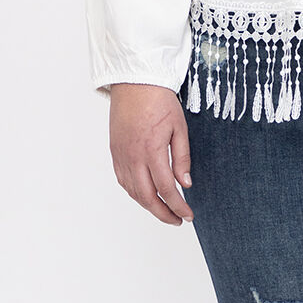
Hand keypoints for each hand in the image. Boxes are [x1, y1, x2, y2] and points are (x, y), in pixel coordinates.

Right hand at [109, 83, 194, 225]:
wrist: (136, 83)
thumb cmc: (160, 100)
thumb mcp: (180, 126)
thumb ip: (182, 157)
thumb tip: (186, 183)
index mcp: (151, 150)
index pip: (165, 188)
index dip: (178, 206)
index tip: (188, 215)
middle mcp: (133, 157)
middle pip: (147, 197)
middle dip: (163, 213)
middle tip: (177, 220)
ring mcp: (121, 156)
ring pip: (133, 192)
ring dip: (149, 206)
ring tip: (165, 210)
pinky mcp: (115, 152)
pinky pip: (123, 181)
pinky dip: (135, 193)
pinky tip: (146, 195)